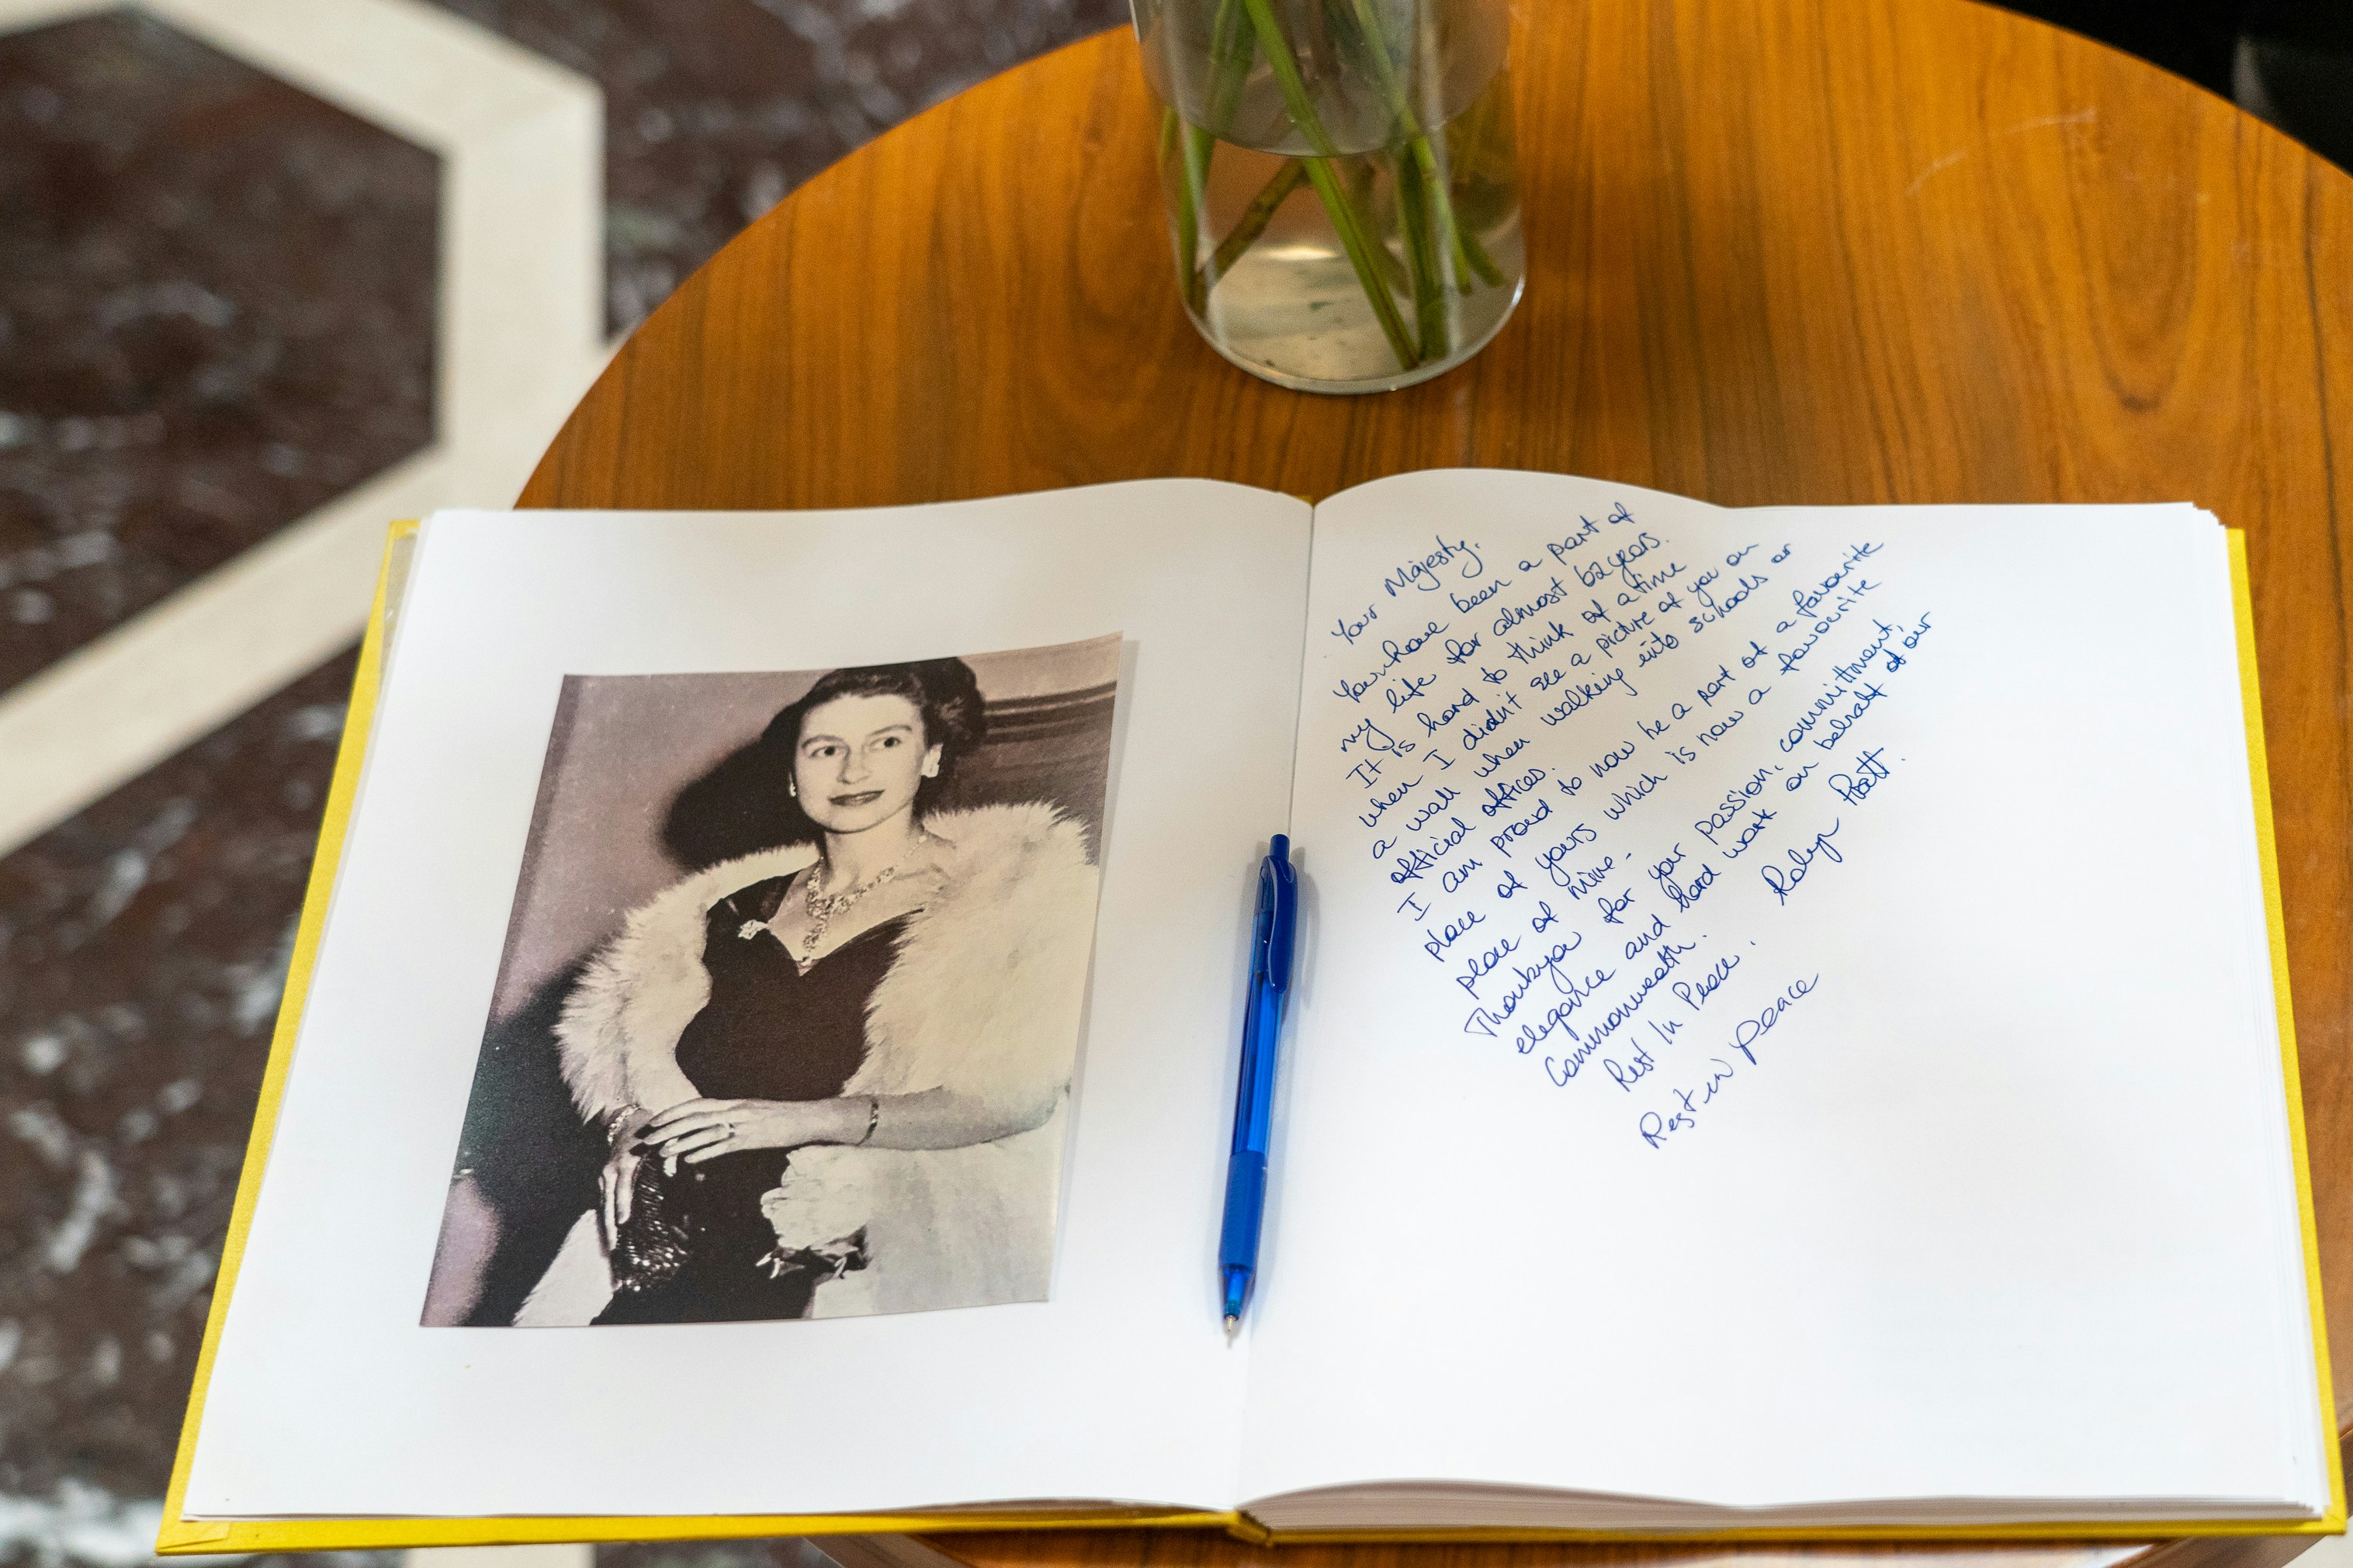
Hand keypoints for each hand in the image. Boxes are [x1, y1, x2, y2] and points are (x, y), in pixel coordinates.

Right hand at [598, 1106, 653, 1245]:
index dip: (623, 1205)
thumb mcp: (658, 1140)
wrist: (621, 1121)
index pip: (622, 1187)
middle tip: (612, 1249)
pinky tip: (609, 1238)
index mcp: (624, 1162)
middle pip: (607, 1203)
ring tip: (610, 1250)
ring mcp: (603, 1177)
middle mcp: (610, 1172)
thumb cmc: (646, 1132)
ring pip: (602, 1206)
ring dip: (605, 1228)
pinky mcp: (602, 1182)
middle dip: (609, 1226)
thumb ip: (666, 1156)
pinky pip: (602, 1204)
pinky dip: (605, 1220)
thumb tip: (673, 1173)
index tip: (623, 1222)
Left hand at [639, 1097, 828, 1166]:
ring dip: (681, 1142)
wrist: (809, 1118)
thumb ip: (735, 1118)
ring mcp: (743, 1124)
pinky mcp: (752, 1139)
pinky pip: (724, 1146)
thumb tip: (717, 1126)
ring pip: (705, 1132)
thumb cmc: (785, 1117)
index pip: (697, 1104)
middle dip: (669, 1127)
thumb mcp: (756, 1113)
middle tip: (648, 1138)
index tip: (656, 1120)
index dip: (674, 1112)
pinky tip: (688, 1161)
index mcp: (734, 1103)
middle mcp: (735, 1110)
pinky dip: (704, 1153)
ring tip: (662, 1152)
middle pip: (695, 1116)